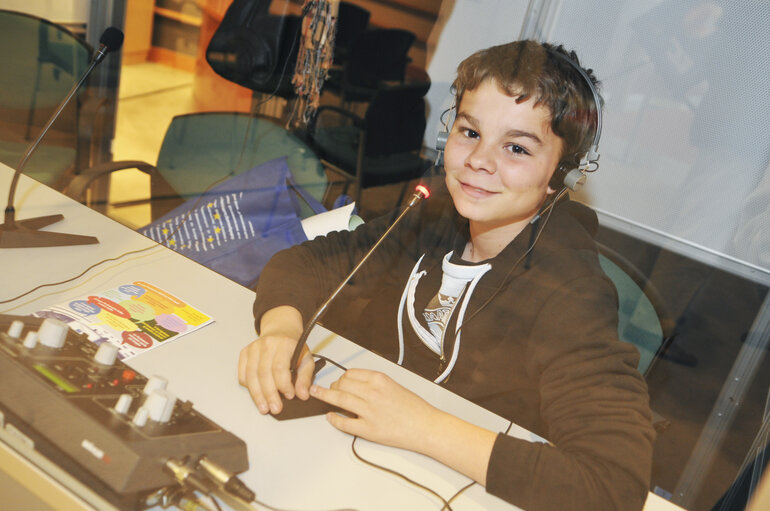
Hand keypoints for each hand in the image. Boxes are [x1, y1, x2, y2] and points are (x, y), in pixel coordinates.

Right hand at [238, 306, 314, 414]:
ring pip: (251, 376)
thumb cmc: (294, 346)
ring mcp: (253, 348)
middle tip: (275, 408)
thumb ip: (305, 378)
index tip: (289, 396)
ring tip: (264, 408)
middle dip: (269, 395)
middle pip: (264, 374)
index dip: (283, 385)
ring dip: (257, 395)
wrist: (281, 330)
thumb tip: (303, 395)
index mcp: (284, 344)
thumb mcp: (306, 359)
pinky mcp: (245, 353)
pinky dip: (248, 386)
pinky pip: (243, 373)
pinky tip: (256, 395)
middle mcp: (267, 344)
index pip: (279, 367)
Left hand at [309, 368, 439, 451]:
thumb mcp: (395, 386)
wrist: (426, 427)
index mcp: (380, 380)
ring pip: (339, 399)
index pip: (351, 373)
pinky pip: (344, 423)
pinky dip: (334, 419)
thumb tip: (357, 385)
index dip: (341, 377)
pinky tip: (330, 417)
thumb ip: (375, 384)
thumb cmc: (415, 409)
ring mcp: (369, 411)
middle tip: (327, 389)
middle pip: (342, 384)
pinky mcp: (368, 429)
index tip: (338, 380)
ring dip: (325, 396)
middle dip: (332, 386)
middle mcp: (372, 393)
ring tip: (316, 394)